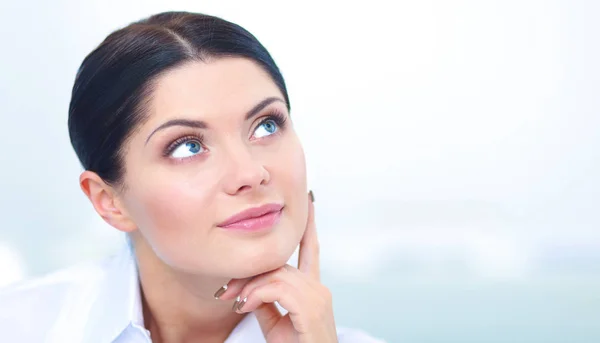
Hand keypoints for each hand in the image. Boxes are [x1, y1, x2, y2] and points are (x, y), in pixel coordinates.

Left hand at [214, 191, 337, 342]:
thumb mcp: (276, 323)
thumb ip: (267, 301)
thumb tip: (251, 288)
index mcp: (313, 290)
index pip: (311, 250)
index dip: (309, 226)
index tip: (309, 201)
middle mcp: (319, 289)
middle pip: (278, 264)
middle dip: (248, 274)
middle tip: (224, 291)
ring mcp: (318, 297)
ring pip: (275, 274)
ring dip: (248, 287)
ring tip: (233, 302)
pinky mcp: (311, 309)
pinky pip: (277, 288)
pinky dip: (256, 295)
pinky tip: (244, 307)